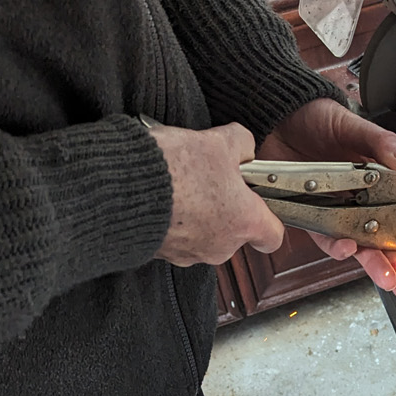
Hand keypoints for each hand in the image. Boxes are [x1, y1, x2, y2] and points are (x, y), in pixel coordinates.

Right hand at [150, 122, 284, 265]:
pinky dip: (172, 218)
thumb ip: (242, 144)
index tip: (260, 203)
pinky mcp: (161, 253)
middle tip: (210, 178)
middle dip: (224, 205)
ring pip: (203, 232)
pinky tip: (163, 194)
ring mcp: (189, 254)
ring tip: (181, 182)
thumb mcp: (219, 142)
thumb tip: (243, 149)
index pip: (272, 235)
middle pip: (234, 230)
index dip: (268, 218)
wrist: (122, 189)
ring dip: (196, 211)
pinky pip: (175, 235)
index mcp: (244, 222)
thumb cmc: (176, 170)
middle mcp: (221, 247)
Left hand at [261, 98, 395, 298]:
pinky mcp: (308, 214)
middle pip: (383, 239)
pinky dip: (337, 246)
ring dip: (374, 265)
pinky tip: (350, 250)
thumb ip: (382, 144)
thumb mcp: (354, 126)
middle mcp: (357, 200)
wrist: (276, 115)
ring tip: (390, 281)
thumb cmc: (315, 117)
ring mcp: (334, 209)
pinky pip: (324, 236)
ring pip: (358, 245)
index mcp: (377, 181)